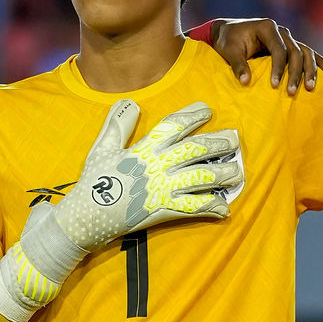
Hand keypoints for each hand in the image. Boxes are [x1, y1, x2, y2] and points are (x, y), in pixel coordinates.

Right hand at [54, 99, 240, 253]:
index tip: (207, 110)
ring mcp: (163, 188)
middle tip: (235, 140)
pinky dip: (211, 208)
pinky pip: (193, 208)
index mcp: (144, 148)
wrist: (85, 217)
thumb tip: (130, 104)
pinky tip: (225, 208)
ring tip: (237, 172)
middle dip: (217, 143)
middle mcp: (158, 166)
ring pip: (200, 177)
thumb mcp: (102, 149)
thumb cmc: (93, 182)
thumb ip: (117, 126)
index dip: (192, 115)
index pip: (173, 125)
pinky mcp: (164, 211)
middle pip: (195, 149)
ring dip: (222, 174)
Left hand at [209, 18, 322, 93]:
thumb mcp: (229, 50)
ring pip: (305, 52)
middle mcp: (281, 30)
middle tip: (292, 92)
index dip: (279, 68)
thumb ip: (237, 64)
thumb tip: (246, 81)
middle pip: (295, 52)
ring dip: (310, 69)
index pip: (279, 49)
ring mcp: (288, 37)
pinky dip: (317, 61)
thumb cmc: (228, 41)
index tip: (274, 85)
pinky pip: (307, 52)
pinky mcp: (290, 45)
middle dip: (296, 73)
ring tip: (310, 87)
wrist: (229, 32)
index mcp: (267, 27)